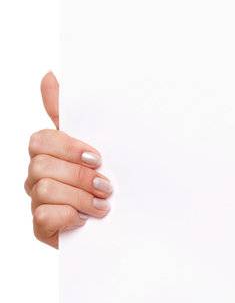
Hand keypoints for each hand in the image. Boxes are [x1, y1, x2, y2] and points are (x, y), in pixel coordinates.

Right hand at [25, 72, 112, 248]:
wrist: (128, 224)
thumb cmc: (109, 180)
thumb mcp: (100, 143)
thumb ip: (72, 113)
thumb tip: (49, 75)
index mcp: (52, 153)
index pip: (41, 139)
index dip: (68, 147)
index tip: (98, 157)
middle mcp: (39, 176)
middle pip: (40, 165)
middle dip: (79, 175)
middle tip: (105, 185)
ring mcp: (38, 201)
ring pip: (44, 189)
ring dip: (80, 197)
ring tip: (102, 205)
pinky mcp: (42, 227)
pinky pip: (42, 216)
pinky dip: (69, 216)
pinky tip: (85, 219)